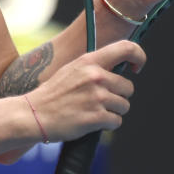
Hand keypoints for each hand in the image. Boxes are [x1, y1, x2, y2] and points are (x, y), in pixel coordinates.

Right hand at [26, 41, 144, 141]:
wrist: (34, 114)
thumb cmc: (53, 93)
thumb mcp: (72, 70)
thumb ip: (94, 67)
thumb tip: (118, 67)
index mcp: (90, 61)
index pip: (126, 49)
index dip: (139, 57)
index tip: (136, 67)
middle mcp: (96, 76)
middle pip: (128, 87)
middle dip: (119, 96)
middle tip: (101, 101)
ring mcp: (96, 97)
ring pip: (124, 106)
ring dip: (113, 111)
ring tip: (94, 111)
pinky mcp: (96, 117)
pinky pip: (116, 121)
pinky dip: (108, 124)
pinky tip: (92, 121)